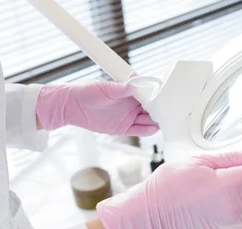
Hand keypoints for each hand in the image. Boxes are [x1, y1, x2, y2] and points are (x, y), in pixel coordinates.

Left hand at [36, 80, 158, 135]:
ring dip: (156, 121)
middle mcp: (131, 104)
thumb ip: (120, 88)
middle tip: (170, 113)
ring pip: (147, 120)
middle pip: (151, 108)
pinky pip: (138, 130)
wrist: (71, 106)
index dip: (158, 96)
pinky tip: (154, 129)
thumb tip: (134, 83)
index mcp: (129, 92)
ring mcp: (128, 116)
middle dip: (160, 111)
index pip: (148, 94)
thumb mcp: (104, 88)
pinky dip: (147, 130)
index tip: (166, 98)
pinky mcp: (123, 128)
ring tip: (165, 123)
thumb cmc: (86, 91)